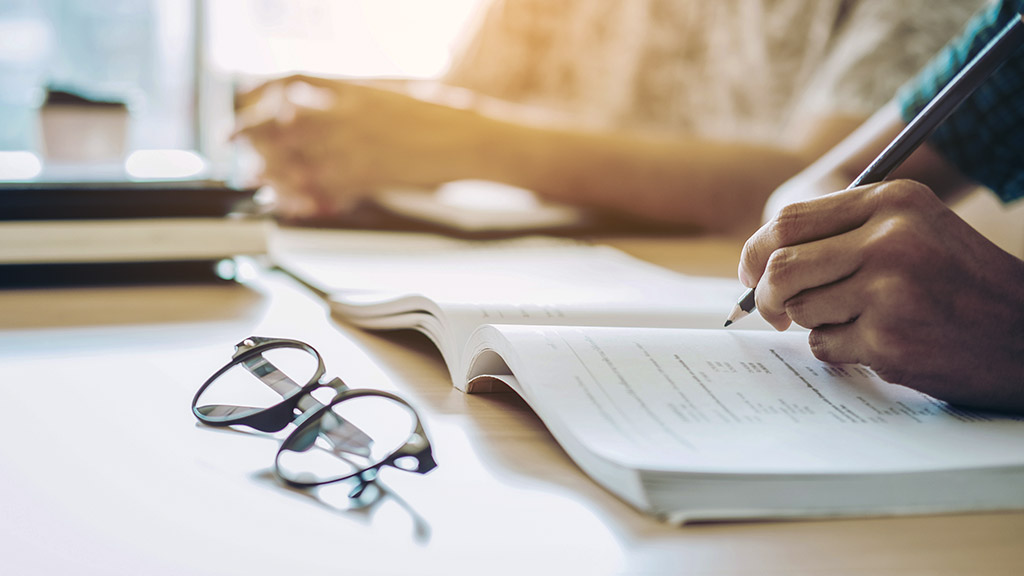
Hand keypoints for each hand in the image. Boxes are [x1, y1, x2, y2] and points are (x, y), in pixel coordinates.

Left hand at [233, 75, 486, 217]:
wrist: (473, 139)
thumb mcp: (397, 92)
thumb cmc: (446, 116)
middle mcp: (347, 115)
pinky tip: (295, 205)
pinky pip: (323, 190)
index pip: (290, 85)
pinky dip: (306, 200)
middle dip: (254, 138)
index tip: (245, 108)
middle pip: (282, 123)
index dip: (261, 97)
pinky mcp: (367, 176)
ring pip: (295, 160)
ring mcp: (355, 147)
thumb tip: (328, 102)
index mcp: (354, 88)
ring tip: (260, 182)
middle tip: (239, 149)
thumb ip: (357, 97)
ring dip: (273, 172)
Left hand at [739, 180, 1023, 411]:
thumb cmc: (959, 280)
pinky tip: (877, 341)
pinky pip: (824, 346)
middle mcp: (891, 240)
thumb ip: (843, 232)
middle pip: (781, 267)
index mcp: (894, 201)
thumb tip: (757, 262)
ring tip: (857, 321)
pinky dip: (837, 349)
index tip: (750, 273)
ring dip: (814, 323)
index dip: (755, 251)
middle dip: (766, 295)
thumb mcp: (914, 229)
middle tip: (772, 311)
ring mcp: (889, 292)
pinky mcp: (889, 340)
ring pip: (801, 310)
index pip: (789, 221)